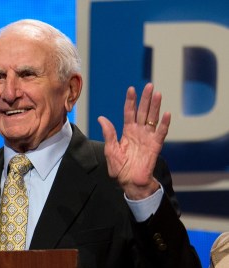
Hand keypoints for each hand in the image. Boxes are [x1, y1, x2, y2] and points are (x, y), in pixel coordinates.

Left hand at [97, 83, 168, 199]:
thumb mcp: (110, 149)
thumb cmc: (119, 168)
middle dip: (146, 99)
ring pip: (153, 118)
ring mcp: (148, 137)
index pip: (129, 113)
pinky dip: (164, 123)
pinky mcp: (155, 145)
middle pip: (143, 112)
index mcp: (127, 132)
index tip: (131, 89)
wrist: (129, 182)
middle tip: (149, 86)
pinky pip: (161, 132)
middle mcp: (139, 132)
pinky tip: (166, 114)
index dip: (131, 101)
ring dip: (155, 106)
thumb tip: (101, 118)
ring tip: (157, 94)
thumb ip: (109, 134)